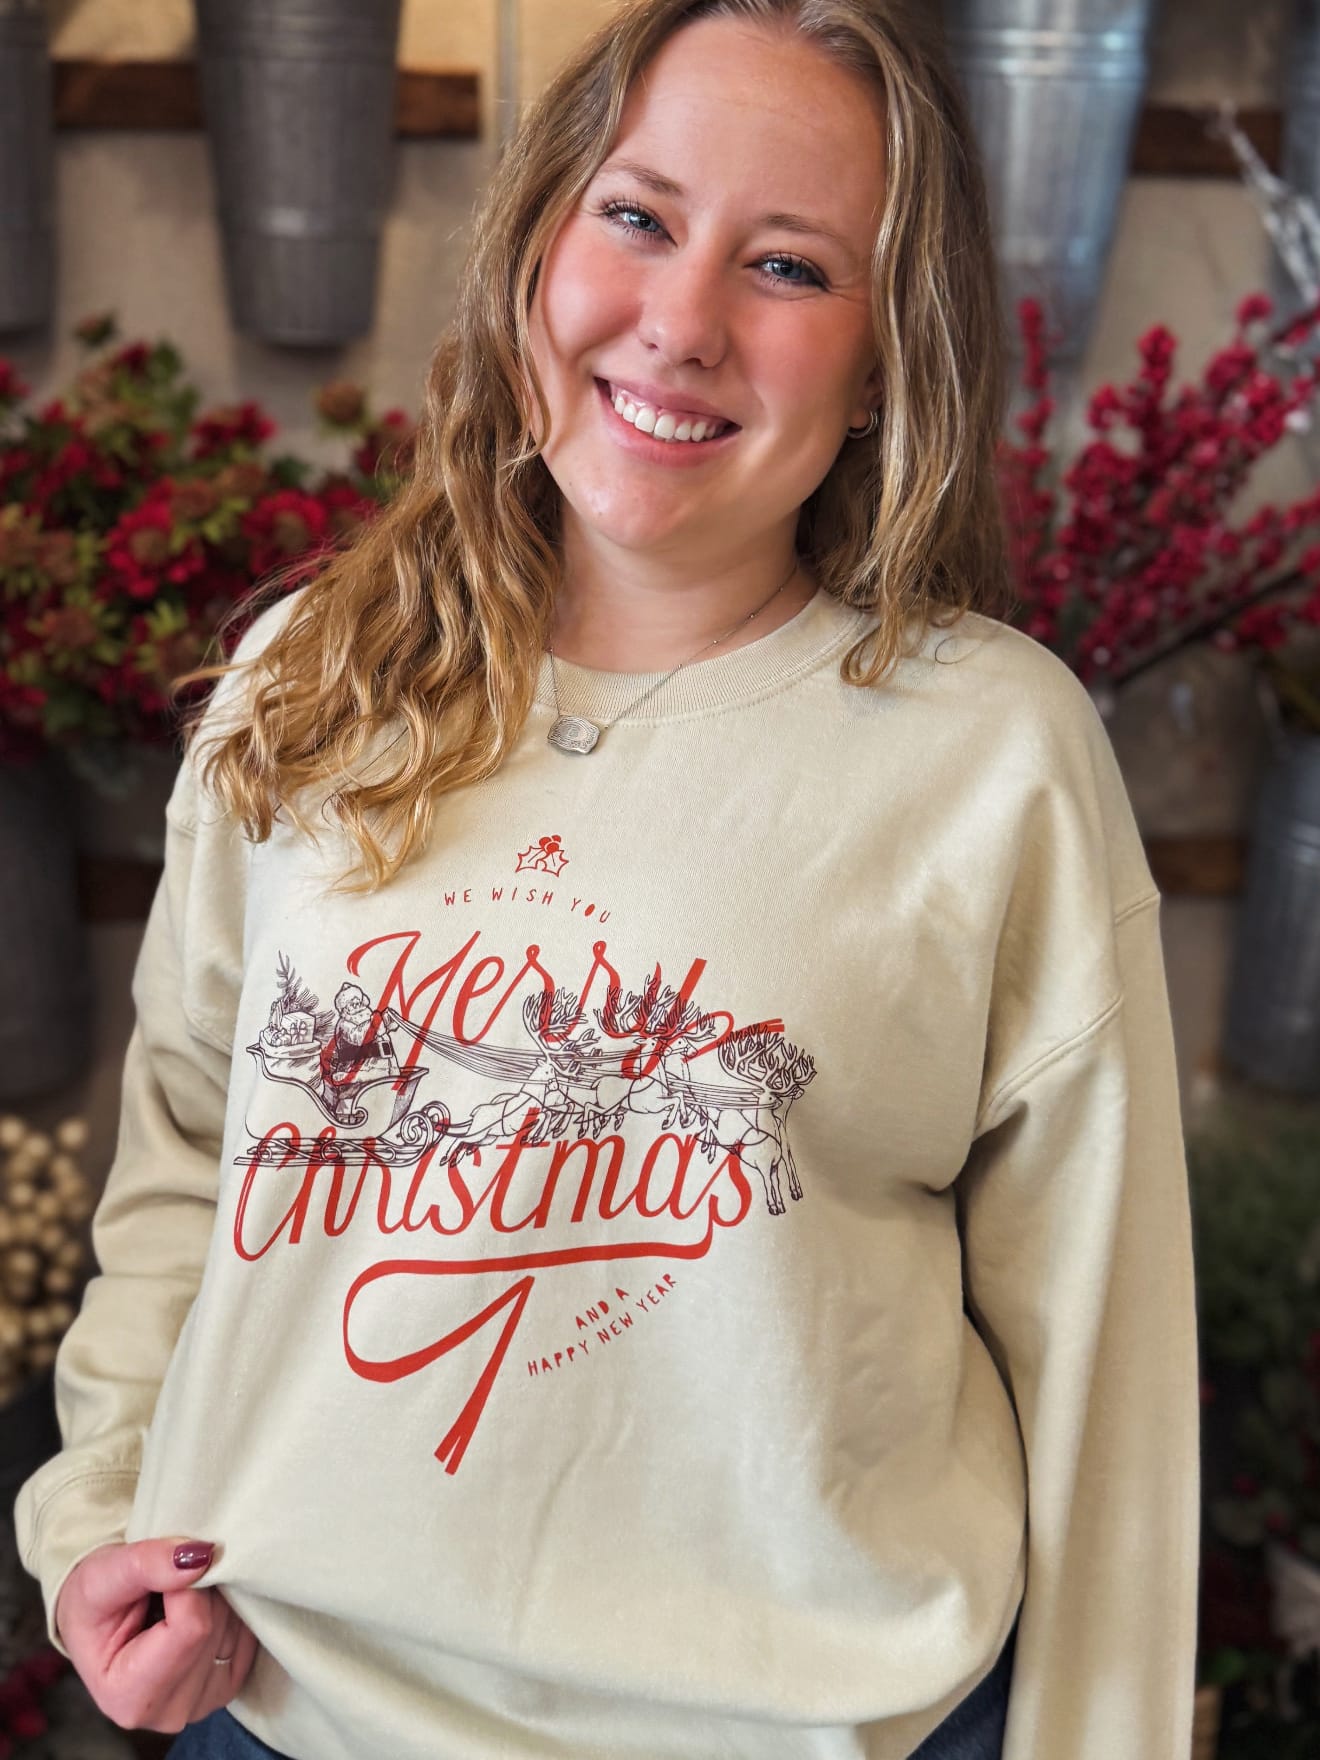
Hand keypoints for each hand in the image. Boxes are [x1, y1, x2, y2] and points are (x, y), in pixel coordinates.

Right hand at [54, 1538, 257, 1732]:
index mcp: (129, 1696)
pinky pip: (249, 1636)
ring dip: (215, 1596)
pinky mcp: (226, 1686)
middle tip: (167, 1583)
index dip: (184, 1586)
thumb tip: (202, 1556)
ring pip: (236, 1627)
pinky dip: (231, 1610)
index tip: (162, 1572)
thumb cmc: (94, 1599)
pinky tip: (200, 1607)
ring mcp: (202, 1703)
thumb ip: (147, 1564)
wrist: (100, 1616)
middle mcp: (168, 1711)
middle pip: (215, 1628)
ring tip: (177, 1597)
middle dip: (200, 1589)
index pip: (191, 1628)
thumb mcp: (103, 1574)